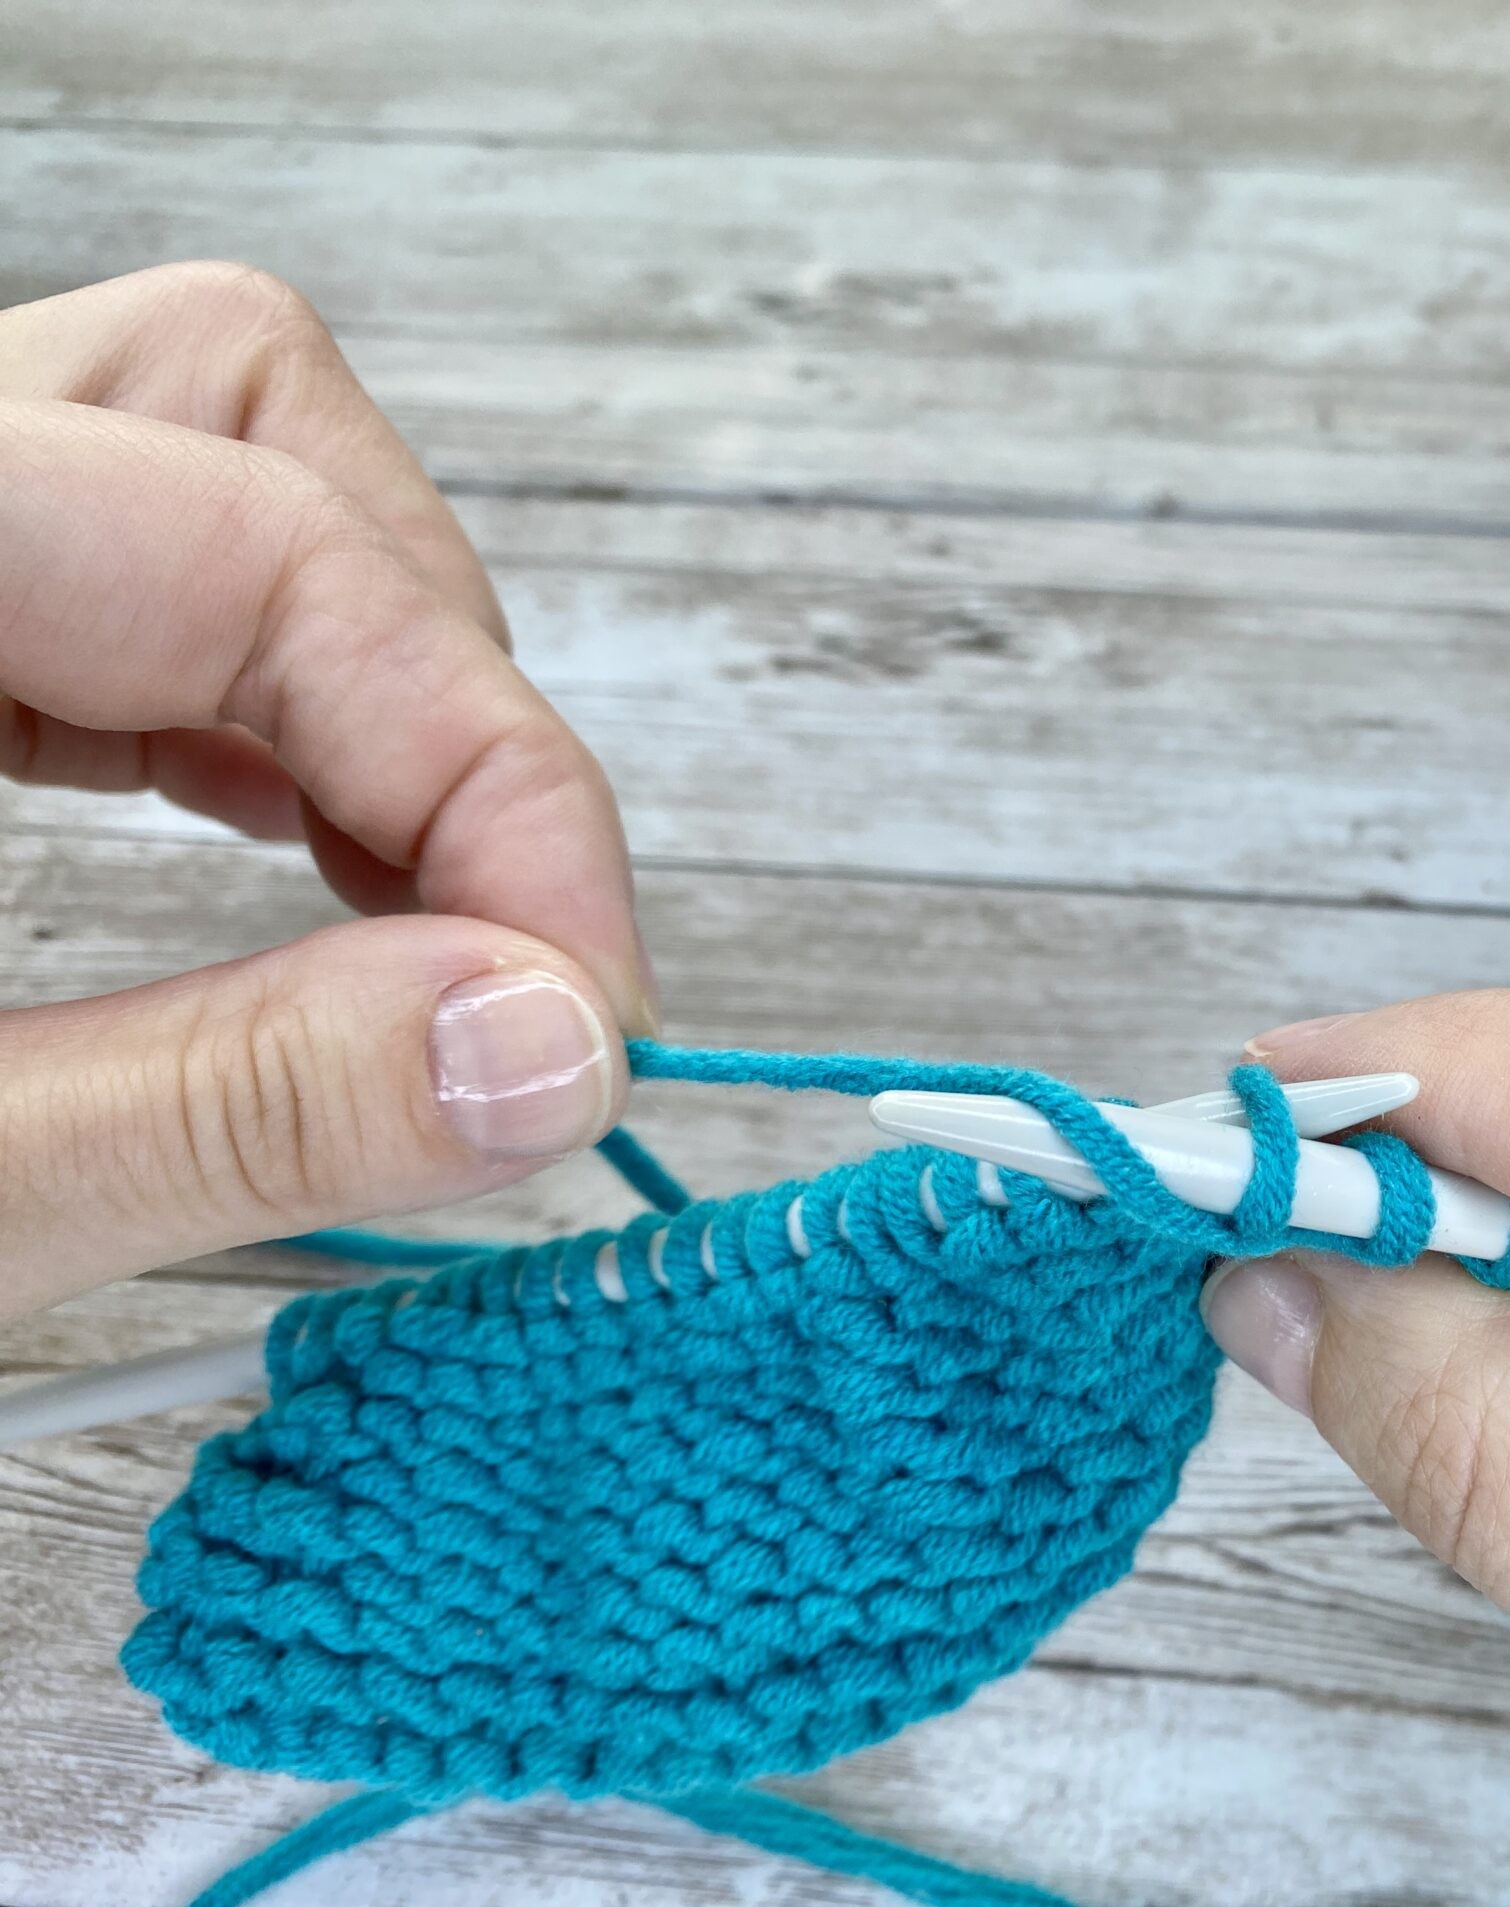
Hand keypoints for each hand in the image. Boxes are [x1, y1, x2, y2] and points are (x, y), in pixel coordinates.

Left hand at [0, 264, 649, 1318]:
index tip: (595, 1021)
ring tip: (425, 905)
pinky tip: (302, 848)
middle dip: (440, 680)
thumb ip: (222, 1102)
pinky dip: (254, 696)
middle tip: (505, 947)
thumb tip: (548, 1049)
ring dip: (366, 676)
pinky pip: (123, 550)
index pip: (275, 552)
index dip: (497, 785)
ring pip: (206, 452)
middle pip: (253, 410)